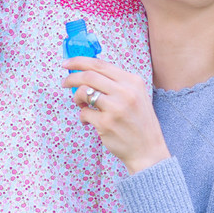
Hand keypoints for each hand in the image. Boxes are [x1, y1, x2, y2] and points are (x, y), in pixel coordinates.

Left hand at [62, 57, 170, 173]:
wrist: (148, 151)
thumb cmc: (138, 122)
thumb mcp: (136, 96)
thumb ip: (117, 83)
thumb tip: (87, 73)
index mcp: (133, 81)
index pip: (100, 64)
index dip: (79, 61)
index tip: (66, 64)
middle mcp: (125, 92)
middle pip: (88, 76)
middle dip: (72, 78)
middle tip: (65, 83)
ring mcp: (115, 108)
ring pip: (83, 92)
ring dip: (76, 98)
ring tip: (81, 104)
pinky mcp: (106, 124)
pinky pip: (84, 113)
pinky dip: (83, 116)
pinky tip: (89, 121)